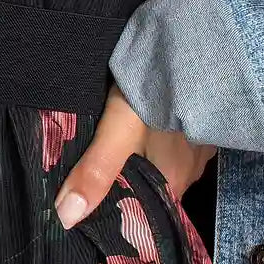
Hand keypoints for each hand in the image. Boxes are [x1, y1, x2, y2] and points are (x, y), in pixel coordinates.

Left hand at [53, 82, 216, 229]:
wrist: (189, 47)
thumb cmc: (154, 93)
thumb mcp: (118, 132)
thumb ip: (96, 172)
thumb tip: (66, 217)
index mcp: (174, 183)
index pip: (145, 214)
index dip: (120, 214)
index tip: (92, 211)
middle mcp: (190, 171)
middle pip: (150, 187)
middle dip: (124, 182)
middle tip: (91, 173)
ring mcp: (197, 145)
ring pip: (160, 161)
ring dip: (138, 157)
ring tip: (108, 147)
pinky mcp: (196, 119)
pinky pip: (170, 139)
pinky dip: (152, 137)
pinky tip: (136, 124)